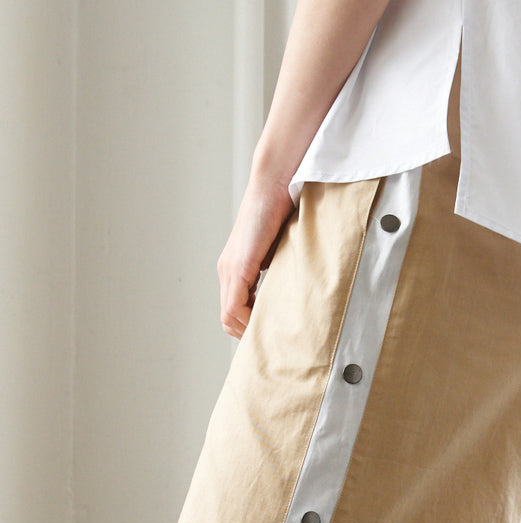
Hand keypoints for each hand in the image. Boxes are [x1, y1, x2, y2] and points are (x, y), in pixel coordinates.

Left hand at [217, 173, 294, 338]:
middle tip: (272, 338)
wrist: (276, 184)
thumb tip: (292, 290)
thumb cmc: (284, 209)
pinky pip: (234, 308)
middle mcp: (227, 270)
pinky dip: (248, 320)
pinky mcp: (238, 266)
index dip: (250, 324)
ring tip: (272, 332)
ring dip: (249, 328)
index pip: (234, 309)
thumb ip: (279, 267)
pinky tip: (267, 322)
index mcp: (236, 266)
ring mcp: (230, 269)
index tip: (271, 330)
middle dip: (249, 331)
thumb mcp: (281, 247)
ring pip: (228, 317)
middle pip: (228, 318)